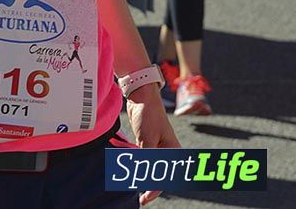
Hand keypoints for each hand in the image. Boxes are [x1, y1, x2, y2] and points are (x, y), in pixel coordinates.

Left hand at [125, 85, 179, 205]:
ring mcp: (156, 147)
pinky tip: (123, 167)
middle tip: (135, 196)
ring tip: (126, 182)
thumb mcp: (147, 139)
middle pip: (156, 173)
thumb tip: (142, 176)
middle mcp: (166, 151)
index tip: (143, 199)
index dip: (153, 190)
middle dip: (144, 183)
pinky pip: (140, 157)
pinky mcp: (146, 143)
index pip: (164, 176)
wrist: (141, 96)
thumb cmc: (148, 115)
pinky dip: (133, 162)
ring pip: (146, 166)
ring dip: (137, 172)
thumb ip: (146, 158)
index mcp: (173, 152)